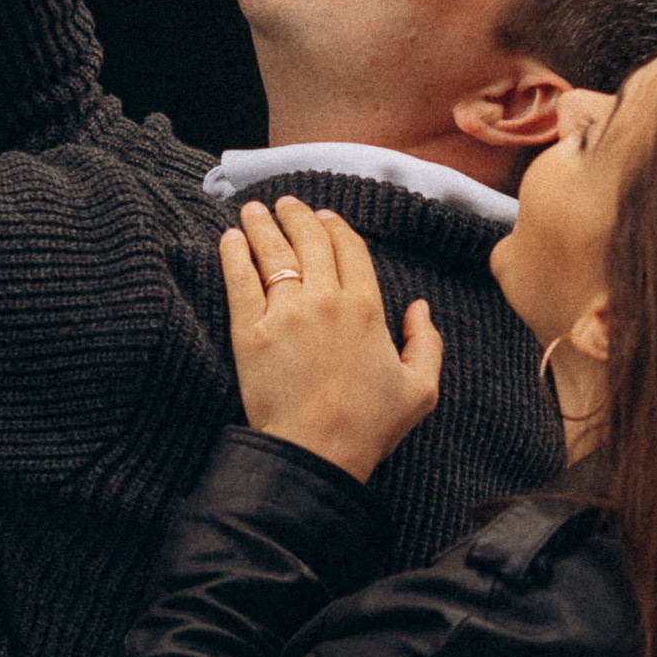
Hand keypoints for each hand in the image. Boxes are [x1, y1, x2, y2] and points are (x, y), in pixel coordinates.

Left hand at [221, 198, 441, 482]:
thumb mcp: (420, 390)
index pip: (350, 249)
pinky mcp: (251, 331)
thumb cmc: (368, 427)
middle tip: (286, 204)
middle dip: (297, 216)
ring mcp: (286, 313)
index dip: (336, 227)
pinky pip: (240, 281)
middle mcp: (326, 301)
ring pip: (274, 253)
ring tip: (253, 209)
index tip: (324, 216)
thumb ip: (427, 344)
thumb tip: (420, 308)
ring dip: (263, 225)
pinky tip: (230, 239)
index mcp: (367, 308)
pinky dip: (234, 255)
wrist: (317, 453)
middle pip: (310, 242)